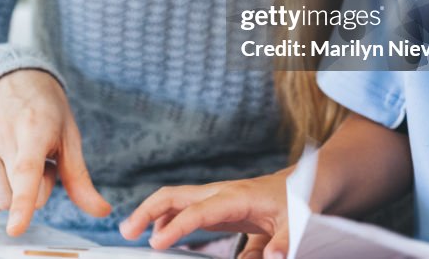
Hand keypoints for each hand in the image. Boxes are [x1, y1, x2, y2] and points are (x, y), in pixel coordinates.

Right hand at [0, 69, 110, 234]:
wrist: (9, 75)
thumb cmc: (45, 109)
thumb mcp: (68, 136)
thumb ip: (79, 178)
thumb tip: (102, 211)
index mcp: (33, 127)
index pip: (26, 172)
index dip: (23, 203)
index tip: (16, 228)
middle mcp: (0, 131)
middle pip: (14, 195)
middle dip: (32, 192)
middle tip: (37, 162)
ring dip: (11, 194)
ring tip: (17, 162)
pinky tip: (0, 176)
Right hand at [119, 168, 292, 257]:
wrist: (302, 184)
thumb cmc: (299, 201)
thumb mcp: (299, 223)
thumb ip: (285, 242)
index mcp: (236, 196)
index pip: (198, 211)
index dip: (175, 227)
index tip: (155, 244)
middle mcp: (219, 192)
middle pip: (174, 195)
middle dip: (147, 210)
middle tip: (126, 232)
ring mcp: (215, 197)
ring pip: (174, 199)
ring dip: (150, 213)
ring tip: (131, 233)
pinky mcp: (215, 204)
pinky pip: (184, 208)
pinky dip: (166, 218)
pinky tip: (158, 234)